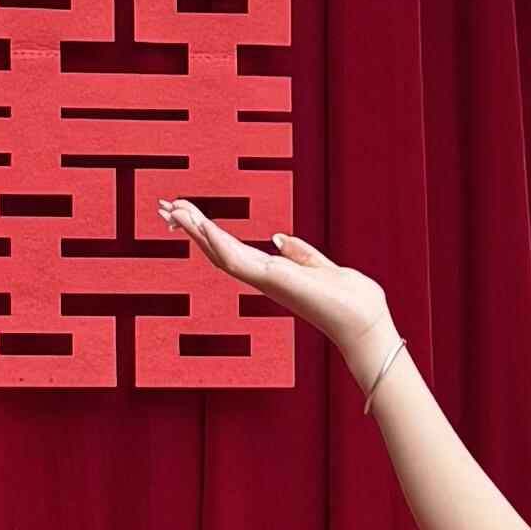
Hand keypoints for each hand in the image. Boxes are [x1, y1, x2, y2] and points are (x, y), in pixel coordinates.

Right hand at [165, 206, 398, 391]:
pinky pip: (236, 260)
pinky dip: (217, 242)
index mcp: (273, 274)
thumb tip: (278, 238)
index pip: (233, 249)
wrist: (364, 322)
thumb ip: (300, 253)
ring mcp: (265, 281)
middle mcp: (264, 279)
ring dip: (196, 230)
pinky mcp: (272, 281)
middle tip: (166, 206)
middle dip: (192, 228)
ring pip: (220, 253)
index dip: (208, 230)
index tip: (188, 211)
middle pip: (218, 250)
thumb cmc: (351, 301)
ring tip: (173, 209)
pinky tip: (200, 225)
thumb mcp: (322, 267)